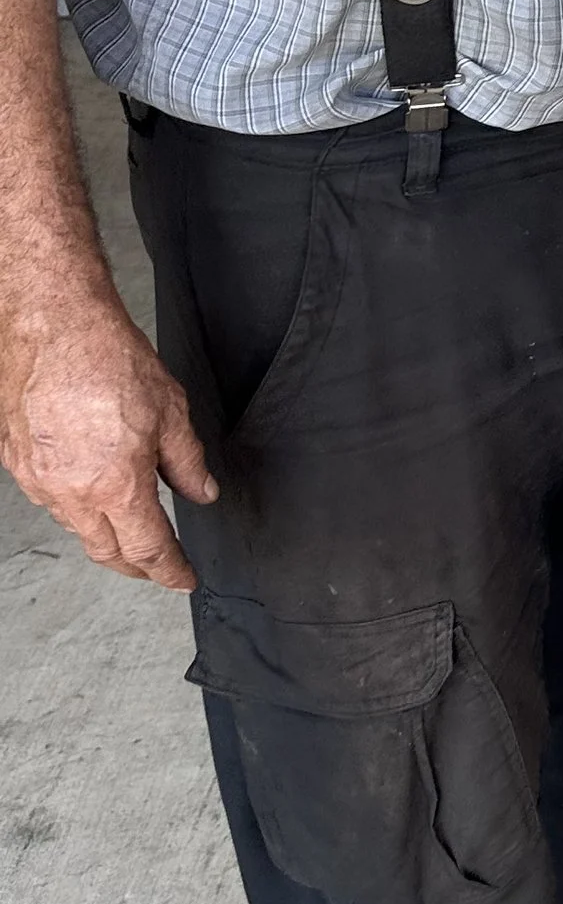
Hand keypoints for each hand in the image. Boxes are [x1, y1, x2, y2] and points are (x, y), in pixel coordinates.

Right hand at [0, 297, 216, 590]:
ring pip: (75, 527)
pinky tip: (92, 494)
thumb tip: (203, 492)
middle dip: (136, 565)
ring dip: (104, 535)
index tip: (183, 578)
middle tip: (159, 566)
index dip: (170, 570)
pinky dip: (76, 507)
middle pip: (106, 550)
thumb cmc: (108, 358)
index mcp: (114, 485)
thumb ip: (188, 462)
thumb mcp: (171, 411)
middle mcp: (70, 491)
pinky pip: (50, 500)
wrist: (54, 324)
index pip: (148, 548)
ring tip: (129, 528)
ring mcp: (37, 479)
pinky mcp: (16, 461)